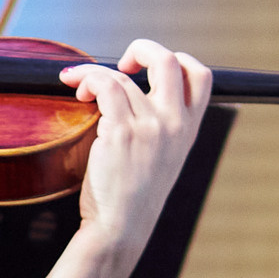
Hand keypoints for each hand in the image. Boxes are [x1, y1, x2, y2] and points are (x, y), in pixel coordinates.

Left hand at [60, 39, 210, 252]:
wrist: (121, 228)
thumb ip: (158, 127)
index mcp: (188, 129)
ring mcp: (150, 127)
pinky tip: (78, 91)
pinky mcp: (122, 132)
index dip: (176, 58)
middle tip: (120, 64)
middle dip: (141, 49)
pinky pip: (104, 86)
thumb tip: (129, 94)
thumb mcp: (161, 158)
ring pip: (122, 76)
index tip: (147, 69)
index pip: (201, 76)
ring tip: (80, 89)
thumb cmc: (132, 196)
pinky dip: (86, 79)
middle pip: (169, 61)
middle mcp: (175, 124)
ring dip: (94, 74)